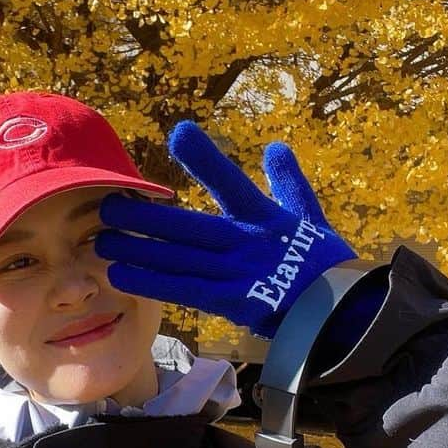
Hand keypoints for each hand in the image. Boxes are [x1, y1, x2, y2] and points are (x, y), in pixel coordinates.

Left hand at [96, 122, 354, 338]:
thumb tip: (277, 147)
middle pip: (189, 226)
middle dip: (146, 216)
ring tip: (101, 242)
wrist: (346, 314)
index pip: (233, 181)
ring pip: (179, 259)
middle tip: (107, 205)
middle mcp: (248, 242)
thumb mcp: (311, 216)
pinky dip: (153, 284)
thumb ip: (290, 181)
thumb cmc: (325, 265)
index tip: (179, 133)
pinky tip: (122, 276)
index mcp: (266, 217)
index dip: (207, 158)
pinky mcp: (235, 303)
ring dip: (138, 251)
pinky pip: (186, 292)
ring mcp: (240, 274)